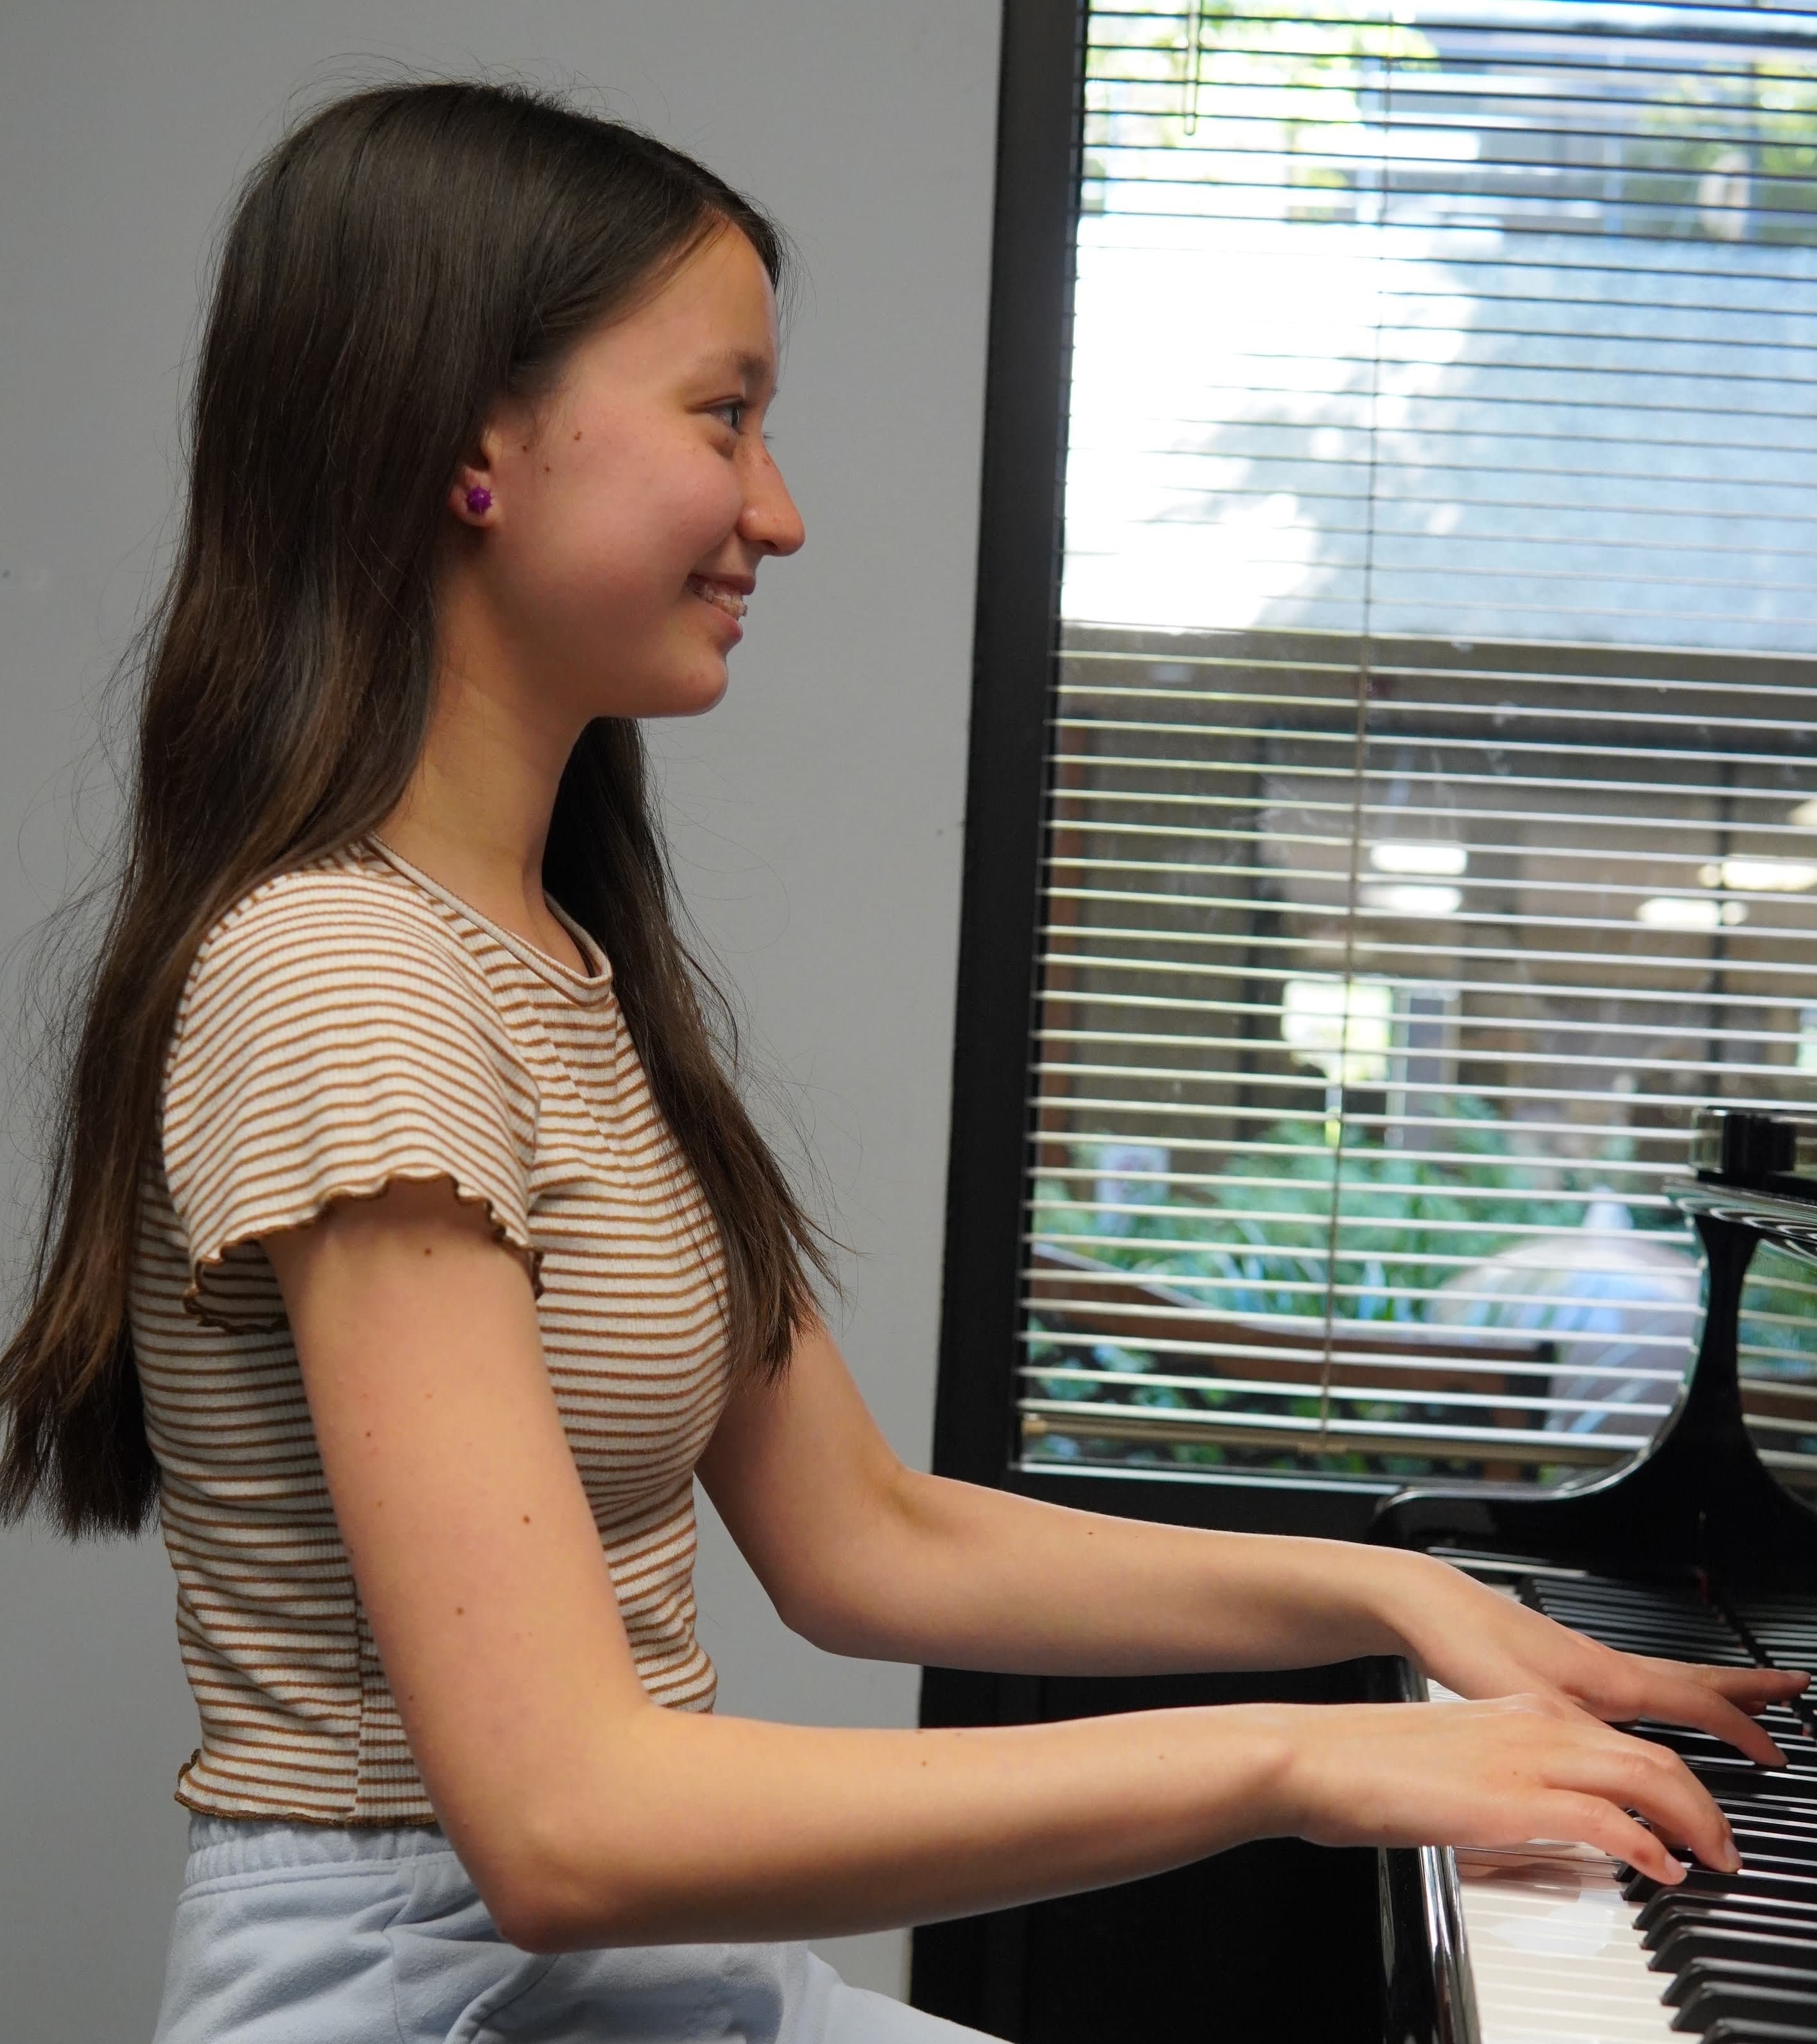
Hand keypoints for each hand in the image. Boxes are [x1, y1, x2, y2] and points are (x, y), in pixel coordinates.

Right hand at [1267, 1692, 1741, 1884]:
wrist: (1317, 1755)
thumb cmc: (1365, 1762)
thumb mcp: (1449, 1757)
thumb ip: (1496, 1776)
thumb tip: (1523, 1814)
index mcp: (1518, 1711)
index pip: (1619, 1738)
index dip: (1670, 1774)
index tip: (1690, 1811)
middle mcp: (1534, 1724)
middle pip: (1652, 1755)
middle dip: (1703, 1801)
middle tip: (1723, 1841)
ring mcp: (1527, 1759)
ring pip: (1647, 1778)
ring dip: (1693, 1821)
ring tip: (1712, 1857)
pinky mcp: (1513, 1799)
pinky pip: (1608, 1821)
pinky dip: (1649, 1846)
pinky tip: (1662, 1870)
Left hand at [1383, 1552, 1808, 1767]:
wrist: (1426, 1606)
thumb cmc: (1471, 1648)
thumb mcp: (1536, 1711)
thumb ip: (1589, 1748)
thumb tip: (1638, 1783)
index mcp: (1610, 1679)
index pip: (1697, 1703)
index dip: (1742, 1731)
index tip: (1778, 1751)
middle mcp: (1605, 1665)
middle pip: (1692, 1677)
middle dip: (1746, 1688)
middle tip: (1792, 1688)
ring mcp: (1583, 1660)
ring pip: (1663, 1674)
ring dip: (1708, 1687)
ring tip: (1739, 1697)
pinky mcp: (1558, 1662)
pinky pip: (1634, 1675)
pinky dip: (1663, 1688)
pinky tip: (1650, 1701)